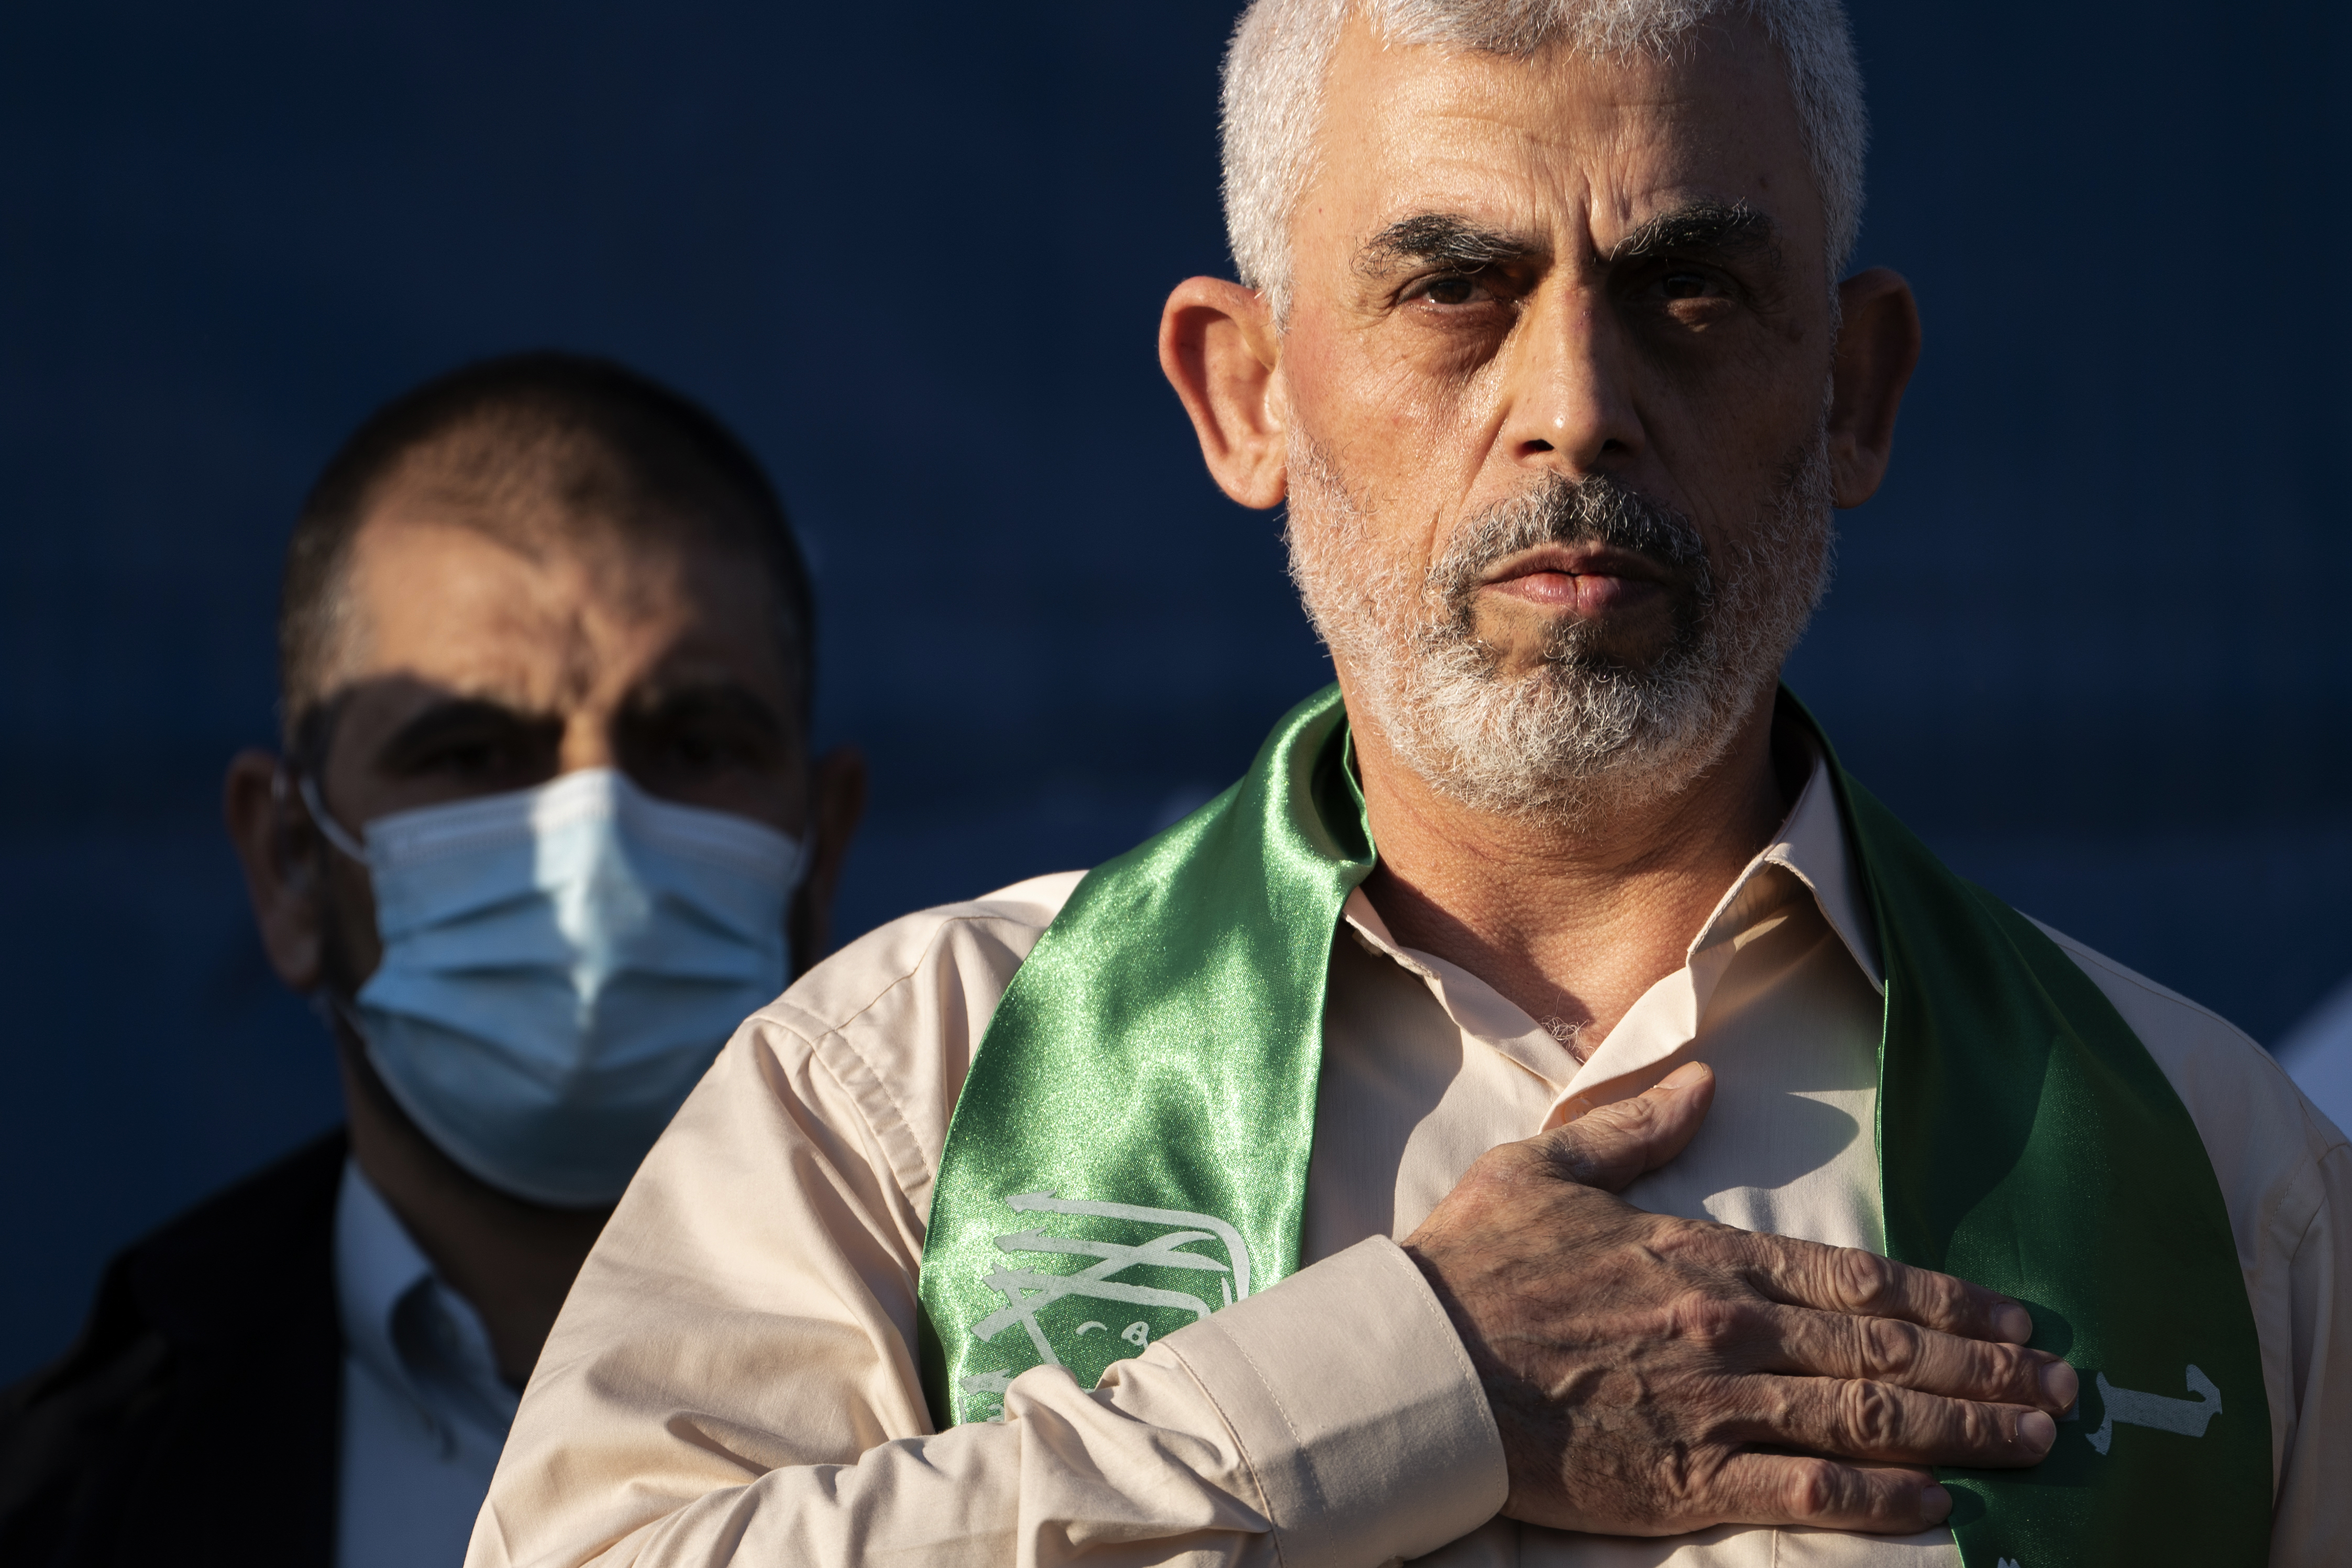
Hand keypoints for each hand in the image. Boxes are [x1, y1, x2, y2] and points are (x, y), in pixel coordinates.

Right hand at [1401, 1062, 2077, 1536]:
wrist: (1416, 1366)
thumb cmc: (1474, 1264)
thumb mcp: (1547, 1168)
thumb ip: (1637, 1128)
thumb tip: (1706, 1082)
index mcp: (1704, 1258)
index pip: (1858, 1277)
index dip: (1949, 1299)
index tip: (2016, 1315)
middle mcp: (1730, 1332)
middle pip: (1887, 1348)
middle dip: (1987, 1368)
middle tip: (2064, 1387)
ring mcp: (1715, 1410)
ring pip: (1869, 1419)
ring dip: (1964, 1428)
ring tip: (2035, 1439)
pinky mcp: (1684, 1483)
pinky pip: (1808, 1495)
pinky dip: (1882, 1499)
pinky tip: (1939, 1503)